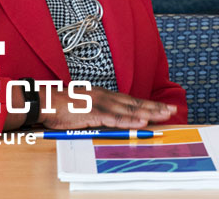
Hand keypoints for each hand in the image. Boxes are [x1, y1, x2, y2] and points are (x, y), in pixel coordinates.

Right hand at [40, 86, 176, 129]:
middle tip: (173, 110)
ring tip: (165, 115)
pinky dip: (131, 120)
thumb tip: (111, 119)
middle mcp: (106, 97)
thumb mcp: (84, 105)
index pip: (131, 100)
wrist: (45, 102)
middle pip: (136, 102)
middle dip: (156, 106)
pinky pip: (116, 119)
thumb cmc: (62, 106)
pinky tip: (142, 122)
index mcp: (105, 95)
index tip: (162, 107)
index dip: (148, 104)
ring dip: (149, 112)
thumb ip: (98, 110)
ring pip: (130, 109)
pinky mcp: (94, 113)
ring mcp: (101, 104)